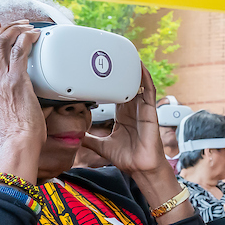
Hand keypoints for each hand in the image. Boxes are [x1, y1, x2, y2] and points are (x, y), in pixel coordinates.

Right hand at [0, 19, 44, 145]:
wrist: (18, 141)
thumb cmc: (15, 131)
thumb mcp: (0, 109)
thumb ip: (1, 95)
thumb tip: (12, 90)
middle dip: (3, 27)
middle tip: (16, 23)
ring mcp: (1, 78)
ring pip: (2, 41)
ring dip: (16, 29)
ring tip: (27, 26)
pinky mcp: (16, 80)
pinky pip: (19, 50)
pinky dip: (27, 38)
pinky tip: (34, 36)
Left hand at [82, 65, 191, 219]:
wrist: (140, 168)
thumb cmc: (127, 158)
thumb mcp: (101, 146)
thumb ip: (88, 139)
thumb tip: (74, 137)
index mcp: (123, 117)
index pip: (116, 95)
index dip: (110, 83)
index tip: (101, 72)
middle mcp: (133, 111)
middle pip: (127, 86)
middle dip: (121, 72)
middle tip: (111, 57)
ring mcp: (143, 110)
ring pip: (138, 85)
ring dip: (133, 71)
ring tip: (127, 55)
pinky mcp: (151, 112)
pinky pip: (149, 92)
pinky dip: (145, 79)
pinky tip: (140, 67)